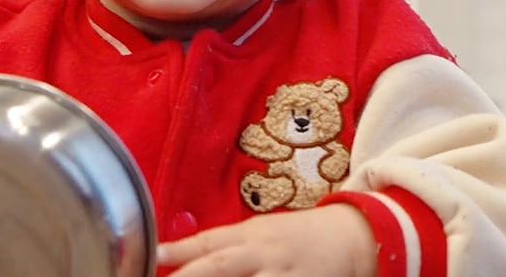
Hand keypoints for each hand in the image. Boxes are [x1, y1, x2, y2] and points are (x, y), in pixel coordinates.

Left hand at [157, 204, 376, 276]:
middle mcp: (264, 253)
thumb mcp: (259, 234)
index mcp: (250, 235)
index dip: (178, 250)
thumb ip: (223, 246)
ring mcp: (285, 275)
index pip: (208, 243)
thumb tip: (174, 257)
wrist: (352, 237)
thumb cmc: (295, 238)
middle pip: (220, 266)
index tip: (152, 257)